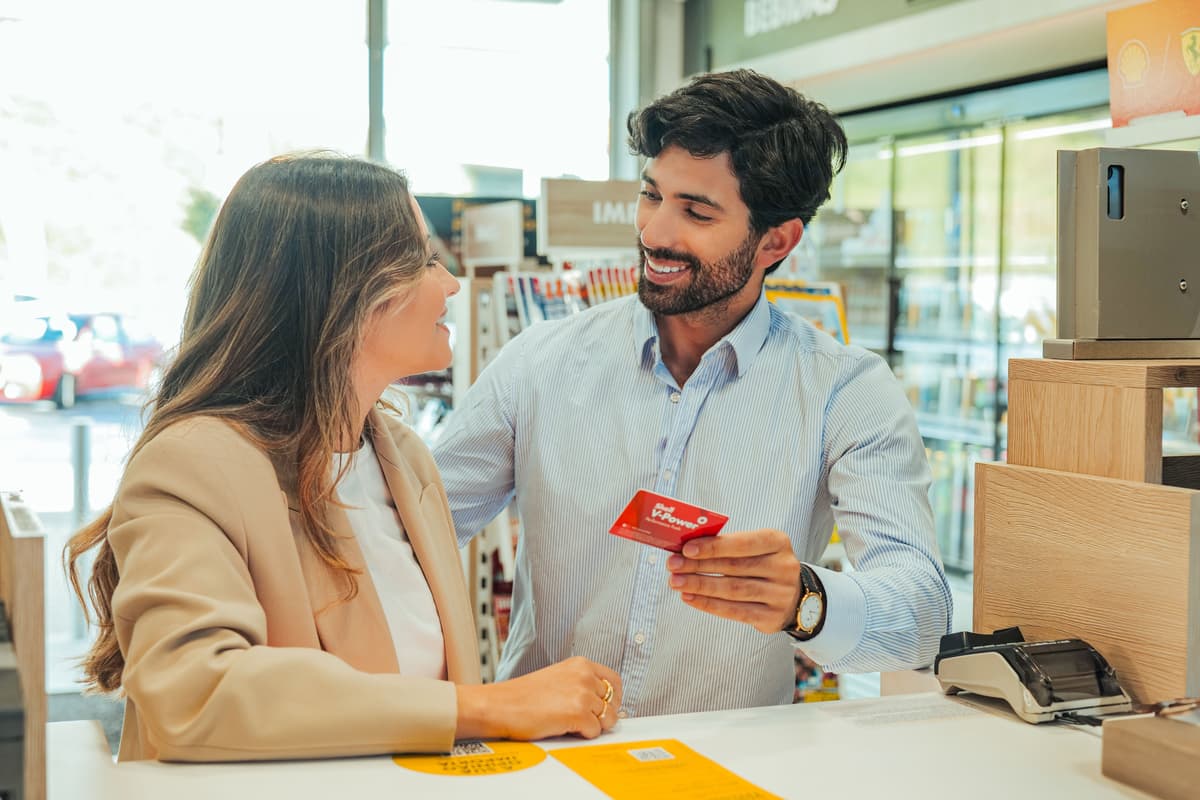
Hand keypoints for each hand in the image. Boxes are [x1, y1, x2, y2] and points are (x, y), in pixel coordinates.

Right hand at [455, 656, 621, 740]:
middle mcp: (584, 675)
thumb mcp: (557, 678)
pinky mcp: (578, 713)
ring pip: (607, 718)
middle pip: (613, 701)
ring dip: (594, 726)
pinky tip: (565, 729)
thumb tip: (602, 703)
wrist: (500, 705)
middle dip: (604, 715)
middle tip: (589, 721)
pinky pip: (595, 732)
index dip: (613, 698)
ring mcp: (582, 693)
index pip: (615, 681)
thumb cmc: (522, 696)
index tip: (606, 708)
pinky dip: (583, 735)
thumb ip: (580, 684)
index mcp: (580, 664)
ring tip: (573, 725)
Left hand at [667, 528, 801, 634]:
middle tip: (673, 565)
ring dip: (700, 586)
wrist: (795, 596)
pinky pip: (735, 612)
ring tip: (676, 582)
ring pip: (733, 590)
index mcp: (778, 542)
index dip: (714, 547)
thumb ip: (727, 545)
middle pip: (734, 567)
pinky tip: (690, 598)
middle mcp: (783, 568)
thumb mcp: (755, 547)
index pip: (743, 543)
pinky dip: (709, 605)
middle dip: (699, 566)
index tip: (687, 549)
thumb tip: (686, 549)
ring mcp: (780, 595)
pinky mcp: (772, 617)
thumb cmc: (764, 565)